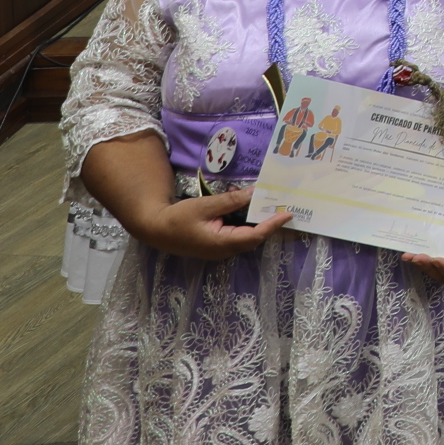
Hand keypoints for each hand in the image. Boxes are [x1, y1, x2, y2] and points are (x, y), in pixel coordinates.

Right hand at [132, 186, 292, 262]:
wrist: (156, 229)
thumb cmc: (178, 218)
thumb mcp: (205, 206)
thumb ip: (230, 201)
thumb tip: (254, 194)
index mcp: (221, 244)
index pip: (255, 236)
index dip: (272, 225)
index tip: (287, 213)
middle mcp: (224, 250)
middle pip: (254, 237)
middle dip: (268, 222)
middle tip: (282, 205)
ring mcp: (220, 249)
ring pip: (246, 235)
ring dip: (255, 220)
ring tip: (266, 203)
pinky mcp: (216, 244)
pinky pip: (237, 234)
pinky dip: (244, 221)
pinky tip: (243, 205)